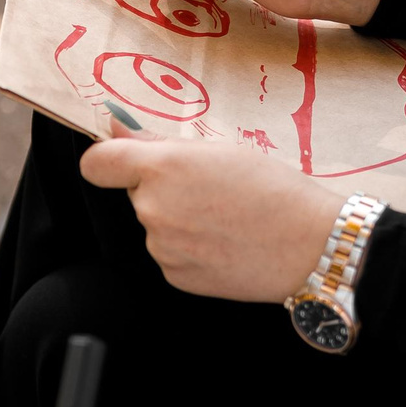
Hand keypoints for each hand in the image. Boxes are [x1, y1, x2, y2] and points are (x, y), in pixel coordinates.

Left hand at [79, 133, 342, 301]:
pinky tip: (225, 242)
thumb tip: (116, 130)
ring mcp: (162, 247)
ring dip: (179, 220)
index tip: (120, 162)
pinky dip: (191, 248)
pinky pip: (171, 254)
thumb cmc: (273, 189)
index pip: (97, 164)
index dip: (107, 161)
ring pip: (156, 225)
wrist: (308, 245)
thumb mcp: (220, 150)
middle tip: (211, 189)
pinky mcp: (175, 276)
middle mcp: (153, 209)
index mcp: (161, 168)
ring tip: (225, 218)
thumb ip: (159, 142)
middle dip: (164, 189)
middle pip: (138, 193)